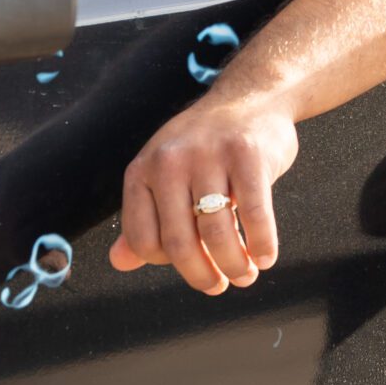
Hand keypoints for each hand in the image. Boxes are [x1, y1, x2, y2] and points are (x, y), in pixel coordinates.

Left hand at [110, 94, 298, 294]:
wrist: (251, 98)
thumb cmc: (205, 148)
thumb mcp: (163, 176)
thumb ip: (143, 219)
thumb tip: (119, 262)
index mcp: (142, 170)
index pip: (143, 240)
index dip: (168, 264)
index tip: (192, 267)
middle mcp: (169, 162)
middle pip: (180, 243)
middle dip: (203, 276)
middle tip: (220, 286)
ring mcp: (209, 156)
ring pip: (217, 234)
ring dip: (236, 266)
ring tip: (246, 275)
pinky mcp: (247, 155)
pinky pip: (254, 214)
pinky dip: (262, 244)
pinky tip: (266, 256)